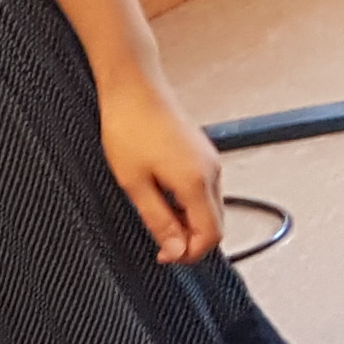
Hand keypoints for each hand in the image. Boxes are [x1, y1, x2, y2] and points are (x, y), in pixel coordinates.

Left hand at [98, 76, 224, 265]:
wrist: (133, 87)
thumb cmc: (128, 127)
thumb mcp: (134, 183)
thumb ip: (158, 220)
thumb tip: (175, 251)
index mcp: (197, 182)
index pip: (211, 236)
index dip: (189, 254)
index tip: (164, 256)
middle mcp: (212, 171)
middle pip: (215, 224)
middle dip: (190, 240)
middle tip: (158, 242)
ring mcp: (210, 160)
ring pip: (210, 207)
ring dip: (188, 221)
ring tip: (155, 214)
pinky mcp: (202, 152)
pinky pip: (204, 189)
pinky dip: (188, 202)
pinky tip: (162, 195)